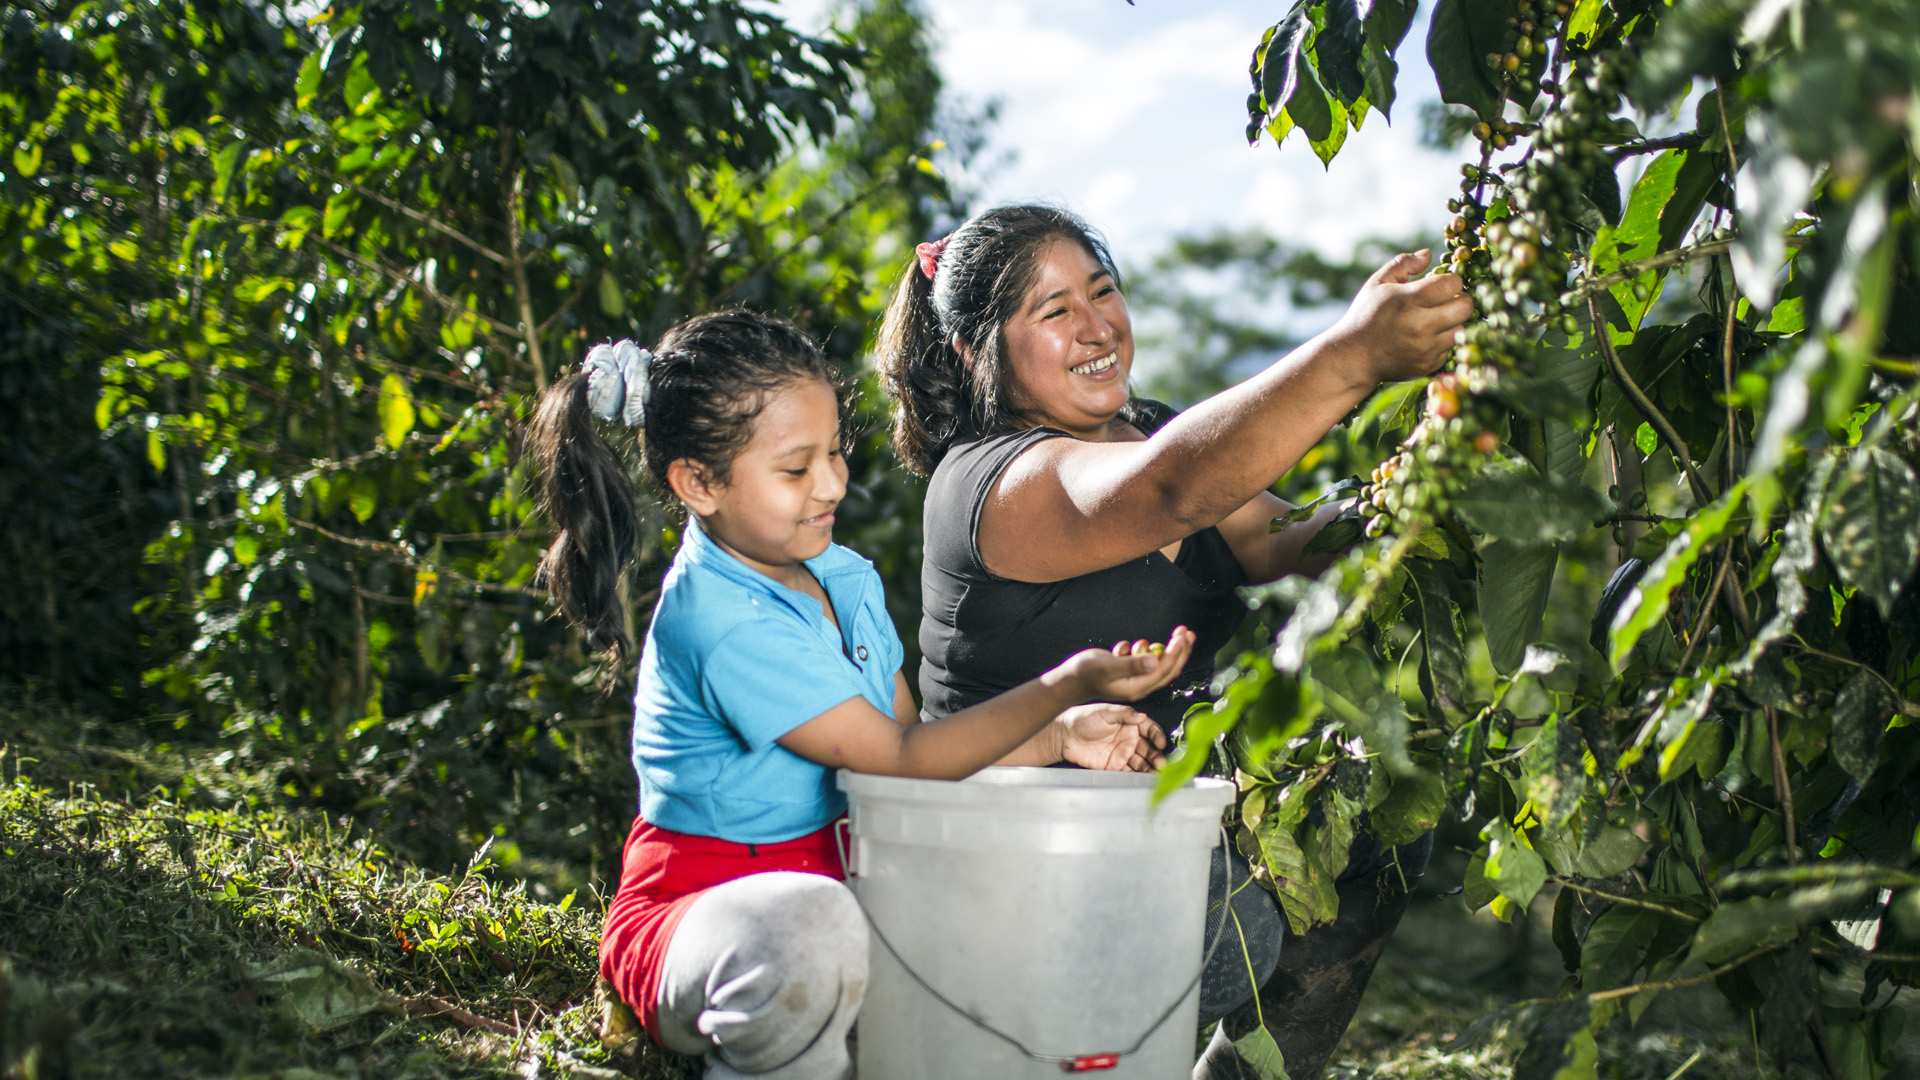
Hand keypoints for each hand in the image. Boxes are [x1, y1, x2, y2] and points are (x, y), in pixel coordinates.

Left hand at [1055, 703, 1168, 771]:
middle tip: (1162, 763)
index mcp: (1129, 724)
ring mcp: (1122, 753)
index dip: (1157, 736)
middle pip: (1149, 748)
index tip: (1161, 743)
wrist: (1064, 736)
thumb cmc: (1083, 719)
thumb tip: (1142, 716)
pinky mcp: (1114, 766)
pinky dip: (1138, 776)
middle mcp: (1129, 739)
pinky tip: (1145, 779)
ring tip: (1157, 774)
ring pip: (1142, 762)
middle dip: (1156, 756)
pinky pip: (1130, 772)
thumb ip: (1124, 714)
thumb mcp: (1104, 712)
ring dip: (1151, 768)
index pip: (1149, 729)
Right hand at [1058, 626, 1195, 702]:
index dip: (1177, 652)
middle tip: (1186, 632)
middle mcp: (1140, 685)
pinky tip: (1125, 647)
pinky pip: (1143, 659)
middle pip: (1169, 668)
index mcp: (1138, 686)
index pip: (1165, 669)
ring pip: (1159, 663)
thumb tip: (1154, 661)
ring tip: (1165, 635)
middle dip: (1180, 650)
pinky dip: (1140, 650)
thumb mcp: (1108, 667)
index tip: (1182, 636)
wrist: (1069, 680)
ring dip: (1163, 648)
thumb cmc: (1085, 674)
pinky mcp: (1130, 671)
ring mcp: (1135, 678)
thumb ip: (1131, 664)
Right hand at [1325, 250, 1473, 384]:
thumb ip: (1403, 264)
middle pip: (1465, 307)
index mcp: (1408, 301)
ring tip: (1437, 318)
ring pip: (1462, 328)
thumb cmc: (1366, 315)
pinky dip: (1443, 340)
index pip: (1451, 284)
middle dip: (1460, 299)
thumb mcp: (1377, 283)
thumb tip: (1428, 254)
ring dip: (1454, 321)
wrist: (1353, 358)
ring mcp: (1426, 348)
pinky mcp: (1429, 364)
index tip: (1442, 283)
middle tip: (1447, 300)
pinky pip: (1450, 347)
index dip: (1452, 280)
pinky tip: (1426, 337)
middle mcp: (1420, 326)